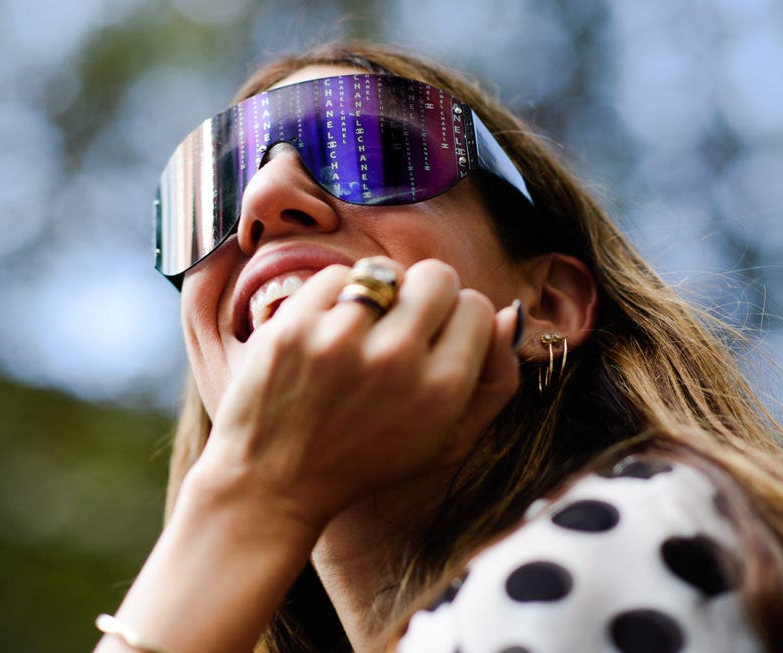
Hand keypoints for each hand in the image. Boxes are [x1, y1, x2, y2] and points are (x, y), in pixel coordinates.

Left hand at [192, 257, 520, 532]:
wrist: (272, 484)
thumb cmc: (367, 461)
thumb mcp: (446, 441)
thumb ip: (495, 382)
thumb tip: (511, 315)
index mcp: (441, 391)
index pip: (476, 307)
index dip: (459, 323)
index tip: (436, 344)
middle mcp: (396, 360)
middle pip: (438, 276)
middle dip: (427, 297)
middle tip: (403, 329)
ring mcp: (340, 340)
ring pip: (386, 270)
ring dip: (380, 295)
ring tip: (363, 333)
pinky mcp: (292, 326)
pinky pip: (336, 273)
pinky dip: (336, 297)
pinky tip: (329, 332)